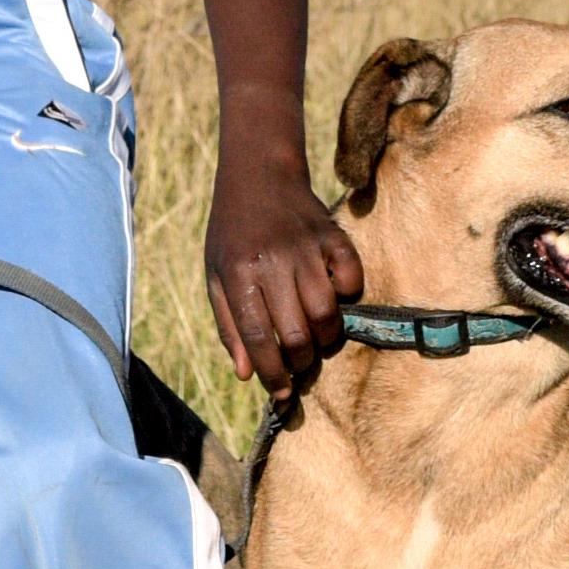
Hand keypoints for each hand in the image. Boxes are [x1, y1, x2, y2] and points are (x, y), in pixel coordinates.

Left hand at [205, 156, 362, 397]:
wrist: (257, 174)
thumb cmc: (232, 233)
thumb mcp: (216, 276)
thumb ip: (229, 327)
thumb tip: (247, 375)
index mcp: (238, 274)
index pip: (260, 338)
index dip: (272, 374)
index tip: (280, 394)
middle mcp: (272, 262)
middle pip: (297, 333)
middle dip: (301, 362)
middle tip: (298, 362)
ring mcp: (305, 247)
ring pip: (327, 314)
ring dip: (325, 338)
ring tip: (314, 337)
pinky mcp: (332, 235)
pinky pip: (352, 279)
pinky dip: (348, 296)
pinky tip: (333, 296)